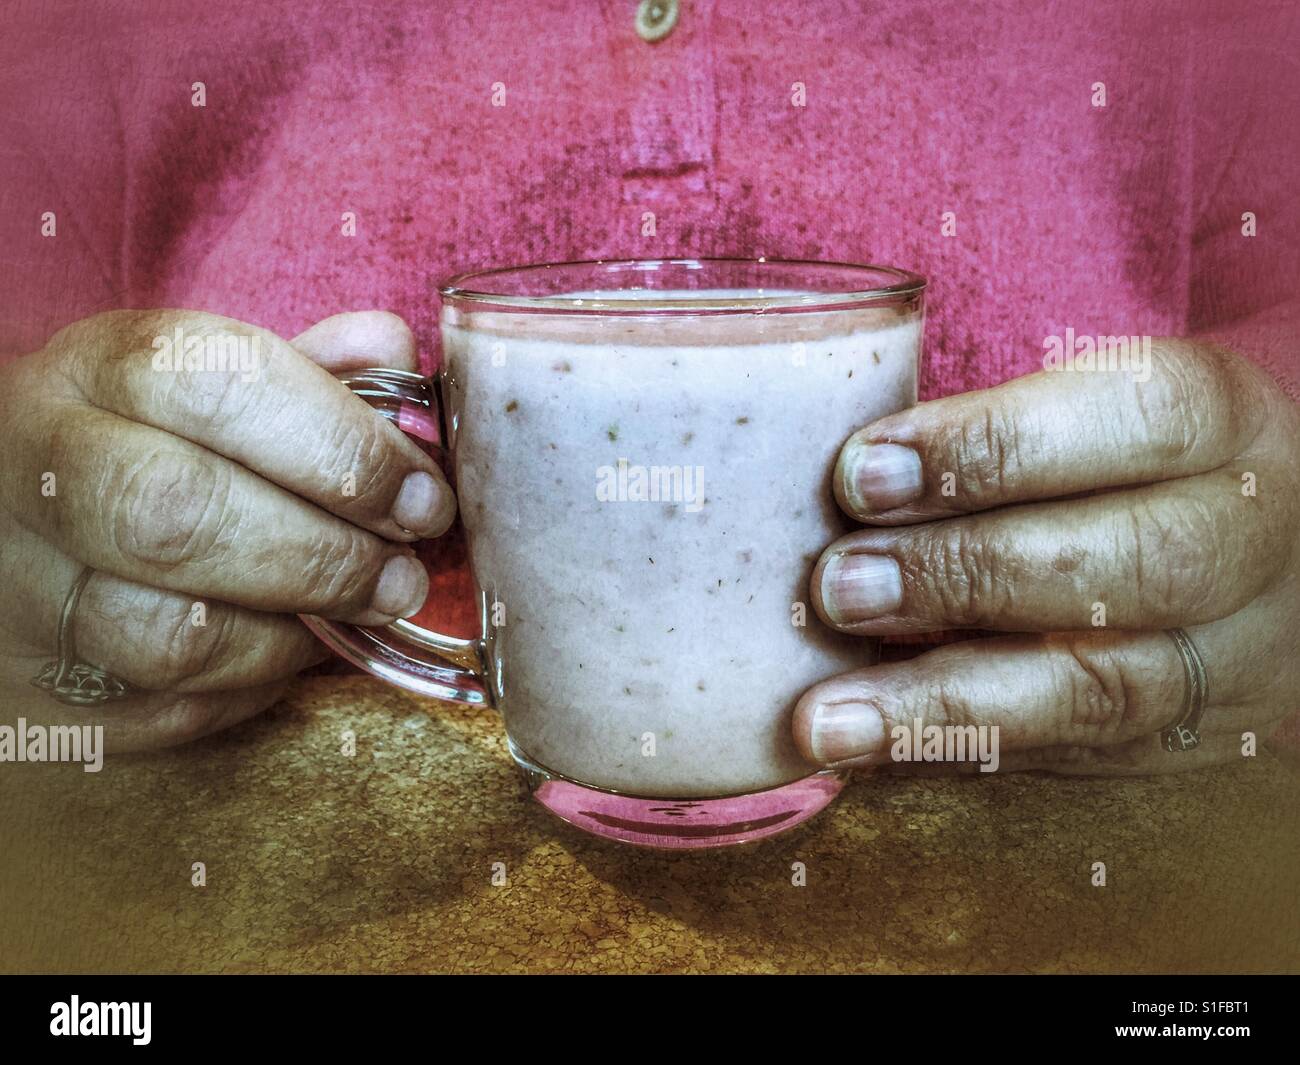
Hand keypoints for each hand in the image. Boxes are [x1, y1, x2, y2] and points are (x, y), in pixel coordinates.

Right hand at [0, 310, 454, 749]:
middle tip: (401, 580)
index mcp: (94, 369)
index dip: (345, 449)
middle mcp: (31, 468)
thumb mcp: (213, 380)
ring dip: (289, 640)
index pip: (222, 389)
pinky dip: (242, 696)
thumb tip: (393, 350)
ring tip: (344, 621)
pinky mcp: (24, 688)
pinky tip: (277, 658)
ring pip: (166, 636)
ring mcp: (13, 584)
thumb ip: (310, 371)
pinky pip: (155, 716)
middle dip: (324, 558)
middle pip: (179, 517)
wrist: (22, 506)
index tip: (422, 498)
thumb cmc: (149, 439)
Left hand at [793, 339, 1299, 774]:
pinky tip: (870, 755)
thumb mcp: (1077, 407)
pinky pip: (1077, 761)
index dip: (992, 447)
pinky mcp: (1196, 737)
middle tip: (839, 588)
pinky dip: (961, 756)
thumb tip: (835, 485)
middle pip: (1134, 564)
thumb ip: (981, 440)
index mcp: (1223, 420)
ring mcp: (1237, 653)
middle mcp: (1251, 539)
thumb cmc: (1108, 458)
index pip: (1135, 420)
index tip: (861, 471)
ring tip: (828, 718)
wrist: (1228, 540)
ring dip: (946, 705)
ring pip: (1107, 691)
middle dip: (967, 576)